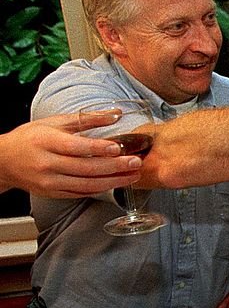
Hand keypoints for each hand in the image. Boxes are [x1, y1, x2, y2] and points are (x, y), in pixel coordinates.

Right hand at [0, 113, 141, 196]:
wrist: (4, 161)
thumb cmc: (30, 138)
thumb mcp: (54, 122)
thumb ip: (86, 119)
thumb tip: (115, 114)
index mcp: (46, 142)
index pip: (76, 147)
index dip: (98, 148)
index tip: (119, 147)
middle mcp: (47, 164)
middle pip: (86, 168)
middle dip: (115, 167)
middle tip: (136, 163)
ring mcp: (50, 182)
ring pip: (87, 184)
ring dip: (114, 181)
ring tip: (133, 175)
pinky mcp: (54, 193)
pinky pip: (82, 193)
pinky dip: (101, 189)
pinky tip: (117, 183)